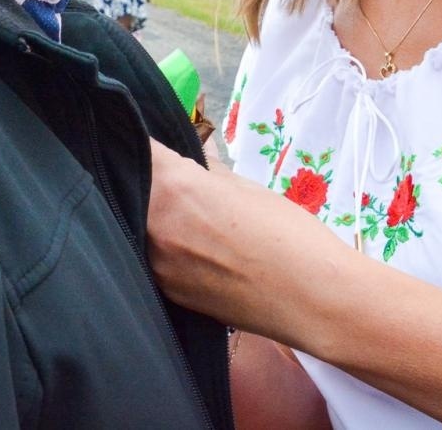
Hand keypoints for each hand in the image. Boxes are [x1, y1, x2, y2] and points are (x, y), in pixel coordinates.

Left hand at [146, 139, 353, 343]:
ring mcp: (155, 264)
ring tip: (186, 212)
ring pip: (137, 224)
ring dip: (152, 212)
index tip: (152, 141)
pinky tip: (191, 244)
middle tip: (170, 173)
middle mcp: (153, 225)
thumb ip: (209, 169)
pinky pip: (151, 256)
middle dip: (146, 176)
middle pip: (131, 187)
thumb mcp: (246, 188)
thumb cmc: (288, 233)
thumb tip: (196, 154)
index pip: (138, 149)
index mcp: (174, 188)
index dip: (144, 141)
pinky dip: (163, 244)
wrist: (310, 299)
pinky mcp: (165, 293)